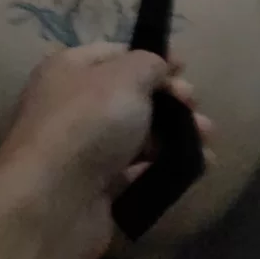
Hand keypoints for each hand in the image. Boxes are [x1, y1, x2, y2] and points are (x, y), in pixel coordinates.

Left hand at [0, 43, 212, 258]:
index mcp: (69, 69)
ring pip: (138, 135)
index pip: (116, 55)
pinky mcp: (97, 189)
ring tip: (207, 140)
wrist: (52, 203)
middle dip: (171, 101)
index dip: (152, 60)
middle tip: (195, 109)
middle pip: (131, 97)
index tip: (184, 69)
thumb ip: (150, 64)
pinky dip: (168, 167)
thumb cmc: (88, 123)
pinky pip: (139, 171)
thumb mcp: (125, 76)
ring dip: (176, 135)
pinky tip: (198, 167)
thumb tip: (160, 67)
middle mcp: (72, 106)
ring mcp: (84, 150)